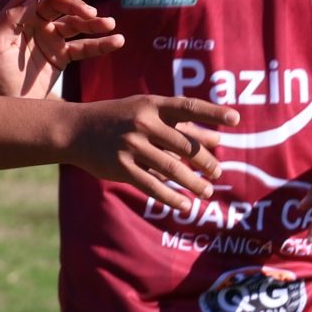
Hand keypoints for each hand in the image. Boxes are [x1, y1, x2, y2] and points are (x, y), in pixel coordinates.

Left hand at [0, 0, 124, 99]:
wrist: (4, 105)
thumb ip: (10, 20)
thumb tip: (33, 2)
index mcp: (17, 16)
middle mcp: (35, 23)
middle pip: (59, 4)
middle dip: (75, 6)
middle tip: (90, 14)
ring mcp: (50, 38)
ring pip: (75, 23)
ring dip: (93, 22)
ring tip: (110, 24)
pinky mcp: (62, 56)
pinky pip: (84, 47)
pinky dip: (100, 44)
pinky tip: (117, 41)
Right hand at [58, 96, 238, 213]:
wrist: (75, 129)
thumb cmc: (119, 117)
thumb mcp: (147, 112)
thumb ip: (181, 125)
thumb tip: (218, 139)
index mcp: (151, 105)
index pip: (188, 108)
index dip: (213, 113)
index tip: (236, 120)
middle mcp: (142, 123)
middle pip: (184, 145)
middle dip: (205, 161)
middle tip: (218, 173)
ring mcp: (130, 145)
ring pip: (171, 169)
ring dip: (193, 183)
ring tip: (207, 193)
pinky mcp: (120, 167)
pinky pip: (152, 186)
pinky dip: (171, 198)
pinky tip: (184, 206)